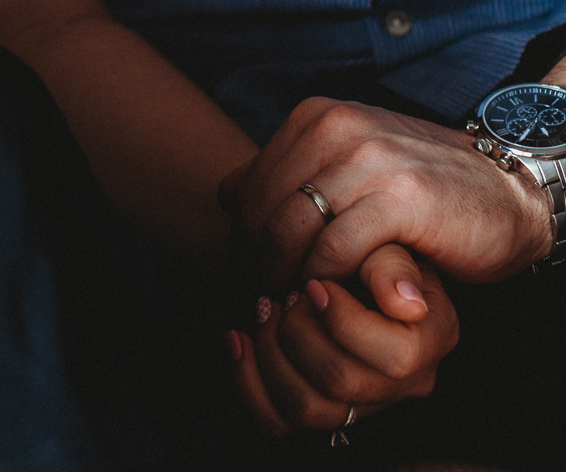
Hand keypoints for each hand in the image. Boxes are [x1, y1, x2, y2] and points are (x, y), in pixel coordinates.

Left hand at [221, 96, 553, 291]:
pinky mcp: (400, 200)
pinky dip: (322, 281)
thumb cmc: (417, 187)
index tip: (250, 270)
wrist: (504, 193)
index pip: (249, 182)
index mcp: (318, 116)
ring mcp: (370, 160)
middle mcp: (339, 128)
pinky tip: (329, 297)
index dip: (241, 234)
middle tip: (266, 294)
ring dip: (284, 275)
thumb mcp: (347, 164)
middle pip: (262, 207)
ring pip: (290, 229)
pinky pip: (334, 250)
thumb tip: (224, 194)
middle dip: (257, 259)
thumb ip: (289, 173)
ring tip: (292, 301)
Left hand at [229, 246, 457, 435]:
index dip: (343, 321)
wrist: (346, 263)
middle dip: (298, 332)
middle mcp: (402, 385)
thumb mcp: (386, 246)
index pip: (394, 358)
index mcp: (430, 343)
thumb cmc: (371, 248)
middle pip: (341, 383)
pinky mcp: (319, 409)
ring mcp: (360, 405)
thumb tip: (406, 304)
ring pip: (306, 408)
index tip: (313, 283)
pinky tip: (237, 336)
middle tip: (284, 294)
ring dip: (270, 352)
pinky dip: (246, 379)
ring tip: (264, 308)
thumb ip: (392, 267)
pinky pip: (276, 420)